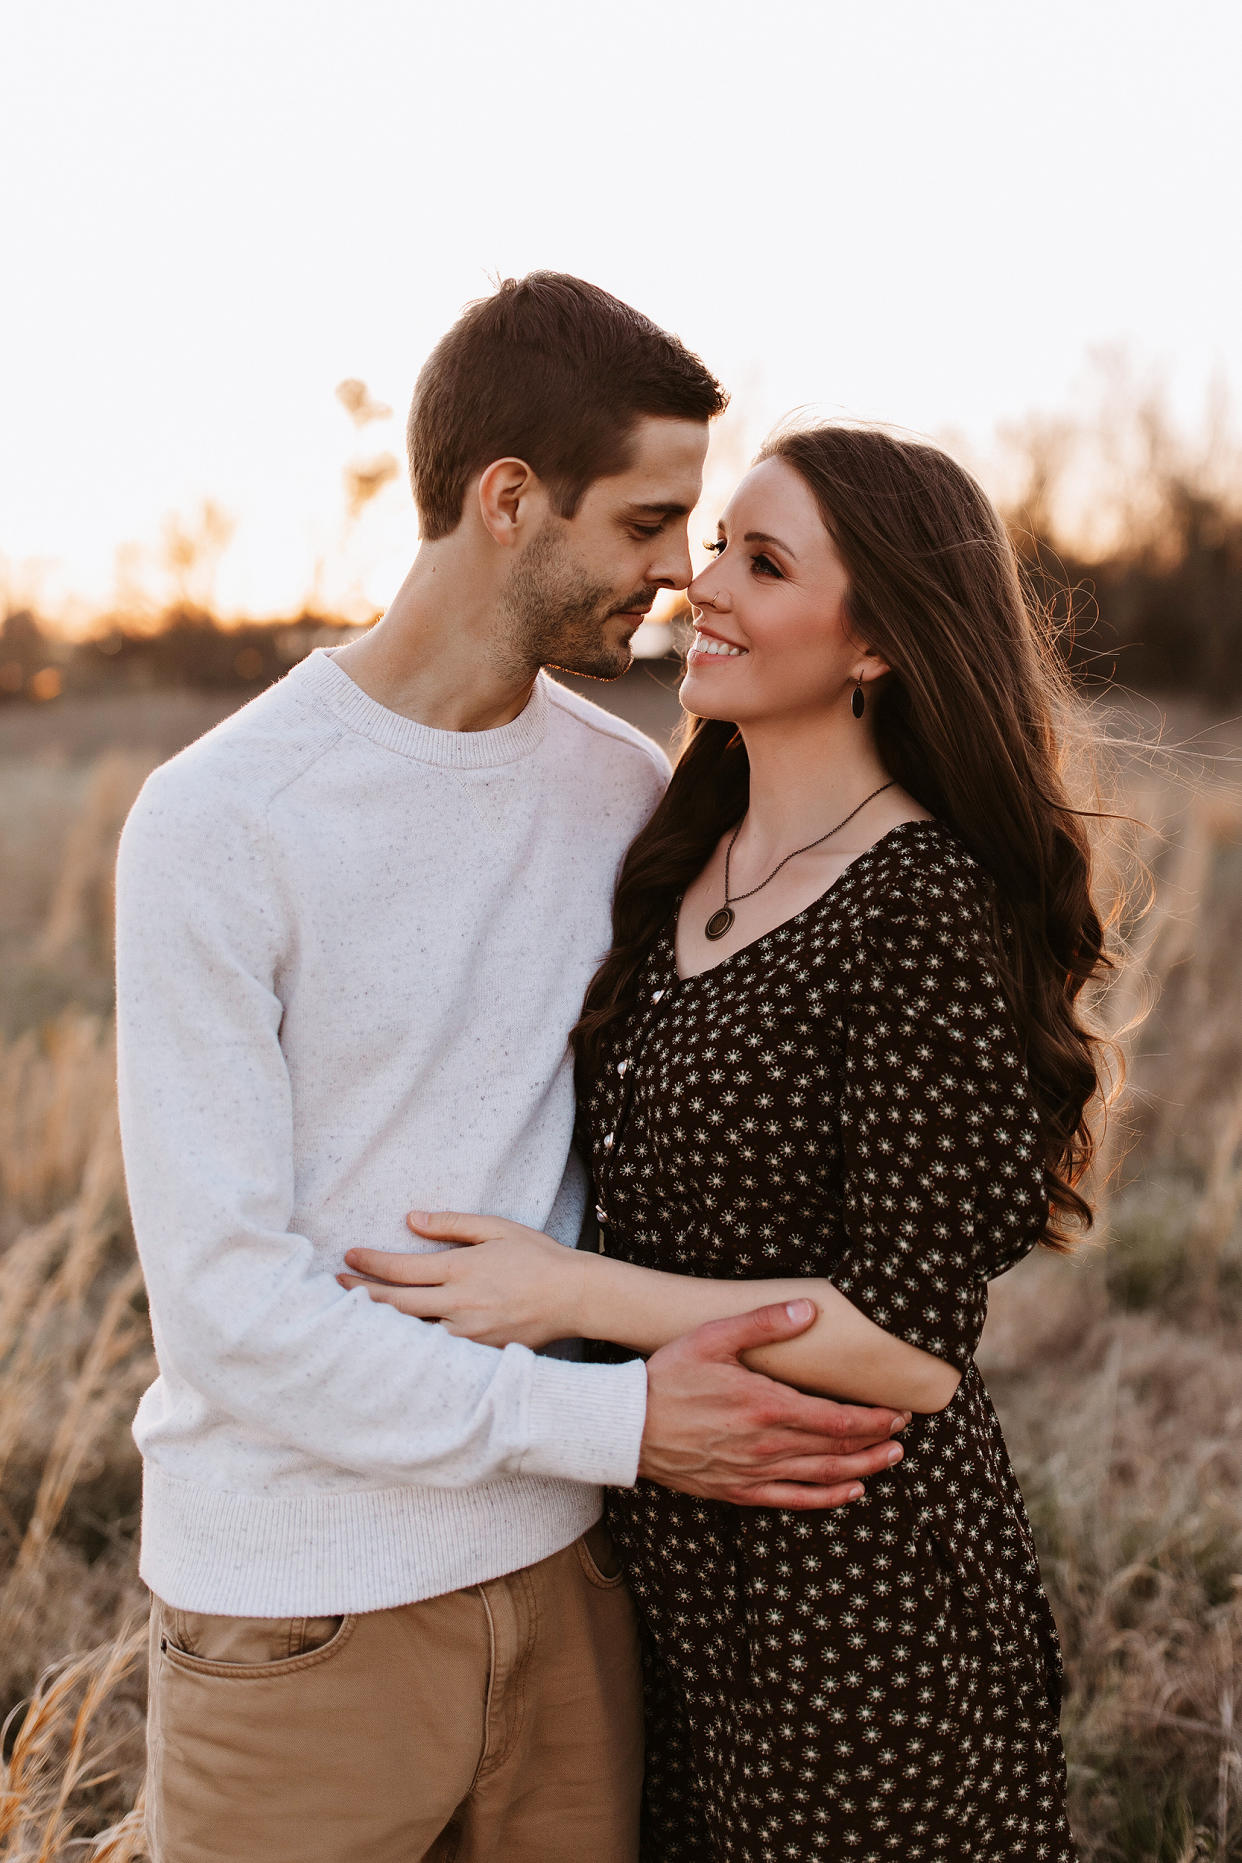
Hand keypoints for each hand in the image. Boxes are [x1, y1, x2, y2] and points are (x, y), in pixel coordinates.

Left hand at [338, 1210, 582, 1349]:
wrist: (574, 1296)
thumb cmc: (537, 1256)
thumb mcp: (495, 1228)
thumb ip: (451, 1224)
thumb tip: (411, 1219)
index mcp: (461, 1269)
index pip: (401, 1269)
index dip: (369, 1262)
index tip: (348, 1255)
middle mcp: (459, 1303)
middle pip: (395, 1304)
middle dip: (359, 1293)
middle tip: (334, 1284)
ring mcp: (468, 1333)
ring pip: (410, 1333)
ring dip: (378, 1324)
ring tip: (350, 1316)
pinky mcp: (479, 1353)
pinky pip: (435, 1351)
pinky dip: (409, 1344)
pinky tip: (390, 1340)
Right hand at [640, 1299, 908, 1510]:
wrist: (627, 1426)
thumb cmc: (668, 1377)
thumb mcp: (713, 1338)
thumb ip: (764, 1324)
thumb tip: (809, 1310)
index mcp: (767, 1405)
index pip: (837, 1417)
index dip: (874, 1418)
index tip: (899, 1411)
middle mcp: (768, 1445)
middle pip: (838, 1447)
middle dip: (876, 1439)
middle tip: (903, 1431)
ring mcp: (755, 1472)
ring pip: (823, 1476)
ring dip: (863, 1468)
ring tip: (891, 1459)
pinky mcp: (740, 1491)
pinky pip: (794, 1501)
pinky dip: (827, 1498)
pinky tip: (849, 1491)